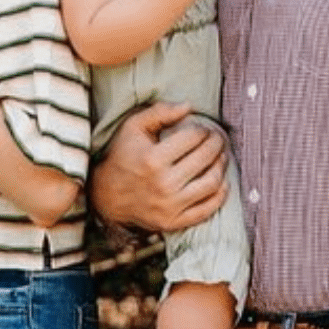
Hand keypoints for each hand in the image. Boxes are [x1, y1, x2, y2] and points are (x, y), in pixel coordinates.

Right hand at [90, 102, 227, 231]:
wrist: (107, 195)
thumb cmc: (123, 157)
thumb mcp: (132, 128)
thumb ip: (159, 112)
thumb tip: (189, 106)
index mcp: (152, 158)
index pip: (193, 138)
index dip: (203, 129)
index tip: (203, 128)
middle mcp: (163, 183)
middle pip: (206, 158)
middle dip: (217, 144)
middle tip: (217, 138)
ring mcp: (170, 205)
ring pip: (212, 183)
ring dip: (221, 166)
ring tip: (220, 157)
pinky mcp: (174, 221)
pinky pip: (208, 209)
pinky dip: (220, 195)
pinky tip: (221, 182)